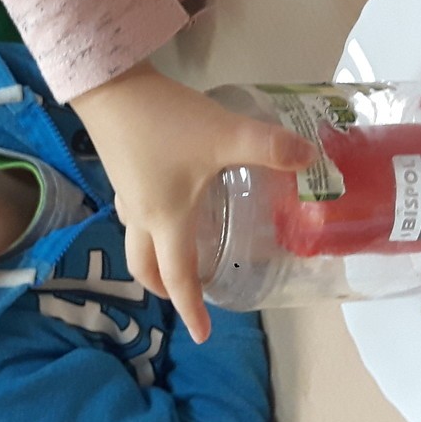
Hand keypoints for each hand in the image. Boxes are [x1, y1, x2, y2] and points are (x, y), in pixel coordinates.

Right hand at [72, 64, 315, 342]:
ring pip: (135, 241)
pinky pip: (133, 214)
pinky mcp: (120, 170)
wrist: (108, 86)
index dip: (191, 308)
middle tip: (185, 296)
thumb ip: (270, 148)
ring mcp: (126, 193)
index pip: (179, 276)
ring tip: (177, 255)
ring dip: (152, 258)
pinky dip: (147, 226)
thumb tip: (312, 160)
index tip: (203, 335)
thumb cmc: (165, 121)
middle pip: (145, 266)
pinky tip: (165, 202)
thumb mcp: (225, 135)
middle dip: (164, 287)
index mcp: (168, 219)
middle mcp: (142, 215)